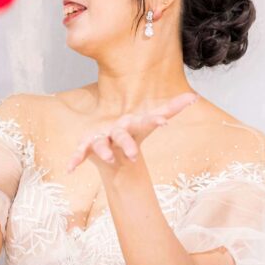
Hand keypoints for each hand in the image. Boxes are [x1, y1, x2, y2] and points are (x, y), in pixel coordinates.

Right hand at [66, 93, 198, 175]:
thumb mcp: (150, 121)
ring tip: (108, 158)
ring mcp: (100, 138)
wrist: (109, 141)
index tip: (165, 123)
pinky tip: (70, 169)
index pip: (144, 122)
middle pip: (122, 135)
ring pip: (101, 144)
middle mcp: (115, 129)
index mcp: (131, 123)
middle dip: (126, 144)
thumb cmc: (131, 131)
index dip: (154, 121)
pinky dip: (75, 160)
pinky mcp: (87, 147)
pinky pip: (80, 153)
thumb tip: (195, 96)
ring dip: (103, 150)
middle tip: (133, 155)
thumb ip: (171, 109)